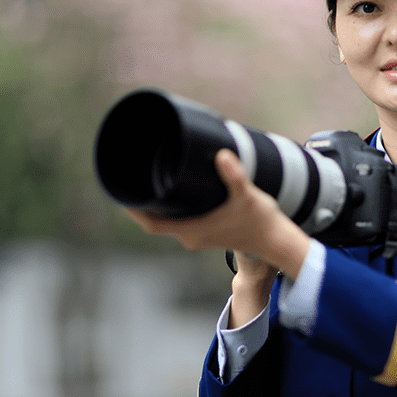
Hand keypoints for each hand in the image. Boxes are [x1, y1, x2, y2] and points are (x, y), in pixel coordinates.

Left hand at [124, 149, 310, 278]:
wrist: (276, 241)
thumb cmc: (261, 222)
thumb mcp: (246, 196)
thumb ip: (234, 175)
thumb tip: (222, 155)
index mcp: (192, 230)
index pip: (151, 223)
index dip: (133, 209)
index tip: (120, 192)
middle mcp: (191, 236)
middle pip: (155, 221)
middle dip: (142, 203)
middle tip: (131, 177)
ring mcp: (199, 236)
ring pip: (167, 221)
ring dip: (156, 206)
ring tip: (147, 181)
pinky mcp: (207, 232)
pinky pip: (180, 220)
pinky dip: (171, 208)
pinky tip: (173, 193)